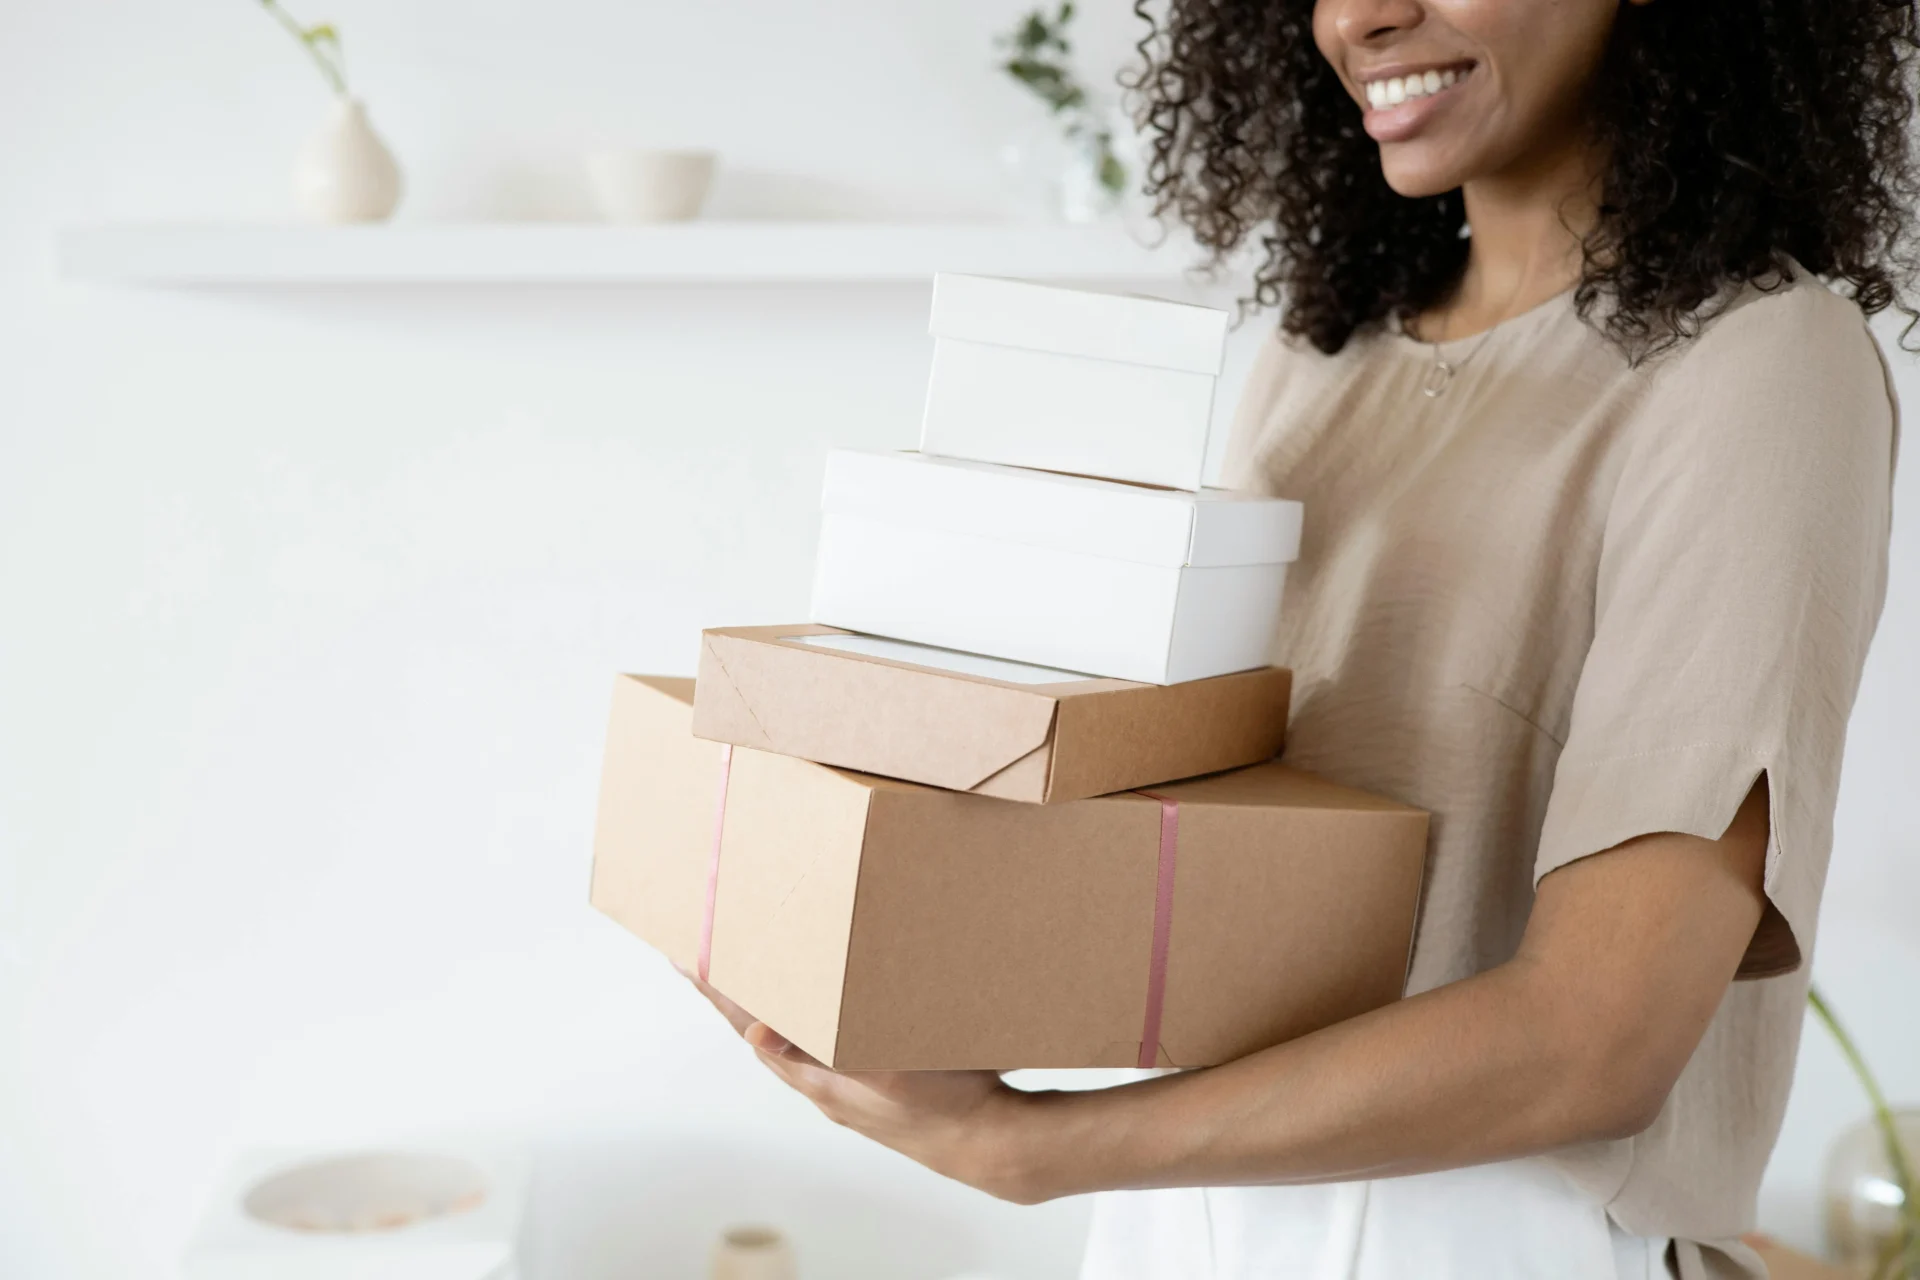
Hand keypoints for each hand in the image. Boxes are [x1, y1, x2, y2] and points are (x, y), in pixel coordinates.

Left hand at [679, 965, 1053, 1202]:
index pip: (752, 1024)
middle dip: (729, 992)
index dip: (719, 990)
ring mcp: (844, 1086)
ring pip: (788, 1037)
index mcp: (818, 1076)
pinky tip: (812, 1008)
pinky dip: (801, 1019)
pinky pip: (818, 1045)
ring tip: (742, 977)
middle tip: (701, 957)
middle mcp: (822, 1082)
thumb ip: (825, 1053)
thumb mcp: (887, 1071)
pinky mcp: (867, 1084)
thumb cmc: (945, 1106)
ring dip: (762, 1004)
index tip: (687, 956)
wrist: (990, 1144)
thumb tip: (759, 1034)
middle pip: (759, 1028)